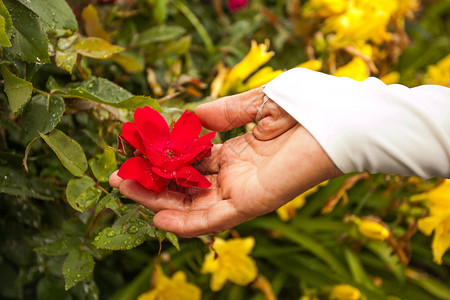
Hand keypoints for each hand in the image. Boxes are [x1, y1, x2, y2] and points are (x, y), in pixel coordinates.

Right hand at [109, 87, 342, 236]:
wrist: (334, 120)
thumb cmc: (301, 107)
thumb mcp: (254, 104)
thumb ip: (222, 113)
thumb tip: (191, 115)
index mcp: (236, 151)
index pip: (193, 160)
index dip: (165, 157)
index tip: (138, 150)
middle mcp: (235, 174)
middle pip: (186, 184)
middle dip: (153, 182)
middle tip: (120, 175)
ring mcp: (242, 191)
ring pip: (193, 203)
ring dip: (159, 200)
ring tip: (125, 190)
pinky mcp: (251, 203)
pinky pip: (213, 218)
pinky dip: (186, 222)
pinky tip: (157, 216)